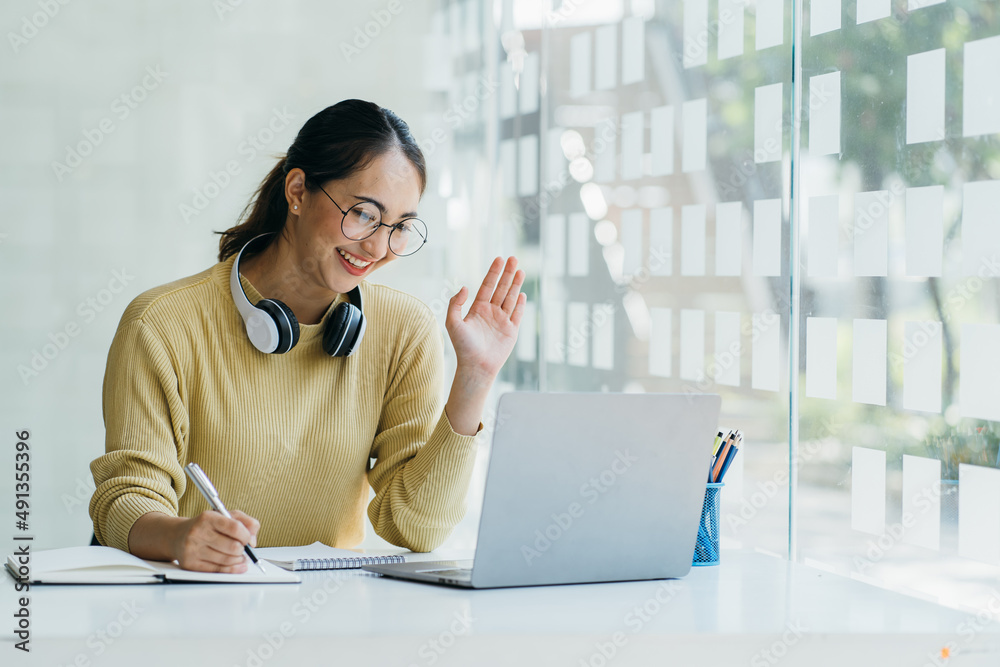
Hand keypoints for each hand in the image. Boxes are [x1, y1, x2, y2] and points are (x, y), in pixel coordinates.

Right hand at [171, 509, 259, 572]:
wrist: (177, 536)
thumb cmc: (205, 526)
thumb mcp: (225, 515)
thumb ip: (245, 522)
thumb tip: (253, 540)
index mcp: (208, 518)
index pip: (235, 528)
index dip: (247, 536)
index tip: (248, 539)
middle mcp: (198, 533)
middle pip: (233, 547)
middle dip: (243, 549)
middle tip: (243, 548)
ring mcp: (193, 550)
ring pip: (227, 560)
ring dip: (238, 560)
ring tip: (239, 556)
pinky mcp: (190, 564)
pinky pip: (218, 570)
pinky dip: (232, 569)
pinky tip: (237, 565)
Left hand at [446, 256, 526, 379]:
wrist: (476, 367)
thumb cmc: (463, 347)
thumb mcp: (453, 323)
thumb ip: (455, 303)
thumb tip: (464, 287)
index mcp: (478, 308)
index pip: (487, 286)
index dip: (493, 272)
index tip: (499, 259)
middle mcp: (491, 312)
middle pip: (501, 288)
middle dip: (507, 273)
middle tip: (513, 258)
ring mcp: (502, 321)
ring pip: (511, 298)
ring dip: (516, 284)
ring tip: (521, 270)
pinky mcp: (511, 331)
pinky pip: (517, 314)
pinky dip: (520, 304)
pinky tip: (522, 293)